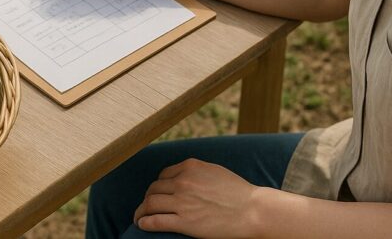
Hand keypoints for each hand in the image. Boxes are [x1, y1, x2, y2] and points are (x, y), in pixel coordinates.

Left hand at [133, 158, 261, 237]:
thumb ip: (196, 171)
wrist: (252, 211)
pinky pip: (156, 221)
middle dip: (148, 198)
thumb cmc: (238, 192)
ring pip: (150, 204)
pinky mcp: (185, 222)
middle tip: (145, 206)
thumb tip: (182, 174)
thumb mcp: (214, 171)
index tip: (157, 193)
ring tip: (139, 217)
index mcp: (190, 167)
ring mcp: (182, 202)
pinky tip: (142, 224)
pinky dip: (145, 222)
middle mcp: (183, 182)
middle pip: (154, 189)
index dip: (158, 185)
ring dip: (141, 211)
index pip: (164, 175)